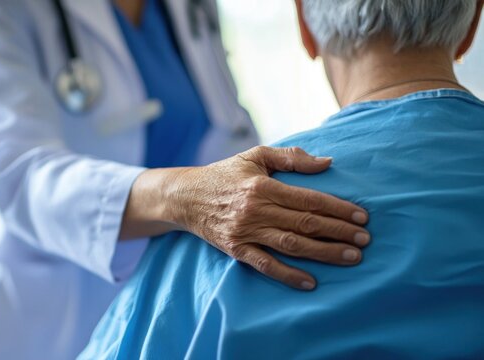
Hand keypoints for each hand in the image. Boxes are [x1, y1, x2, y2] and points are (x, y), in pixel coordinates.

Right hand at [165, 146, 369, 289]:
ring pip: (291, 245)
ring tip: (351, 258)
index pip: (308, 200)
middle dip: (339, 232)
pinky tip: (311, 282)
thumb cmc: (225, 174)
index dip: (338, 209)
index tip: (362, 217)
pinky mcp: (236, 249)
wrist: (186, 197)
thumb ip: (291, 157)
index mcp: (263, 185)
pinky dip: (288, 274)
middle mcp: (255, 209)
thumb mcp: (255, 155)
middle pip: (305, 224)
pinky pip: (265, 265)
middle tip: (365, 241)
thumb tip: (327, 162)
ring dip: (324, 253)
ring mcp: (245, 231)